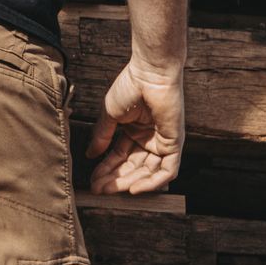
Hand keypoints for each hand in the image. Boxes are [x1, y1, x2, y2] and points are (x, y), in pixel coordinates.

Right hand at [85, 58, 183, 194]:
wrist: (149, 74)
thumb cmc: (130, 87)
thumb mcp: (110, 116)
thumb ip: (102, 137)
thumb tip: (90, 155)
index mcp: (135, 132)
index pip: (120, 157)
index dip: (106, 170)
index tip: (92, 181)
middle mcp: (150, 140)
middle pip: (132, 167)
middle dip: (115, 179)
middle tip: (98, 189)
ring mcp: (163, 143)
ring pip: (147, 172)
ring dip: (129, 183)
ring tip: (110, 190)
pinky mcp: (175, 144)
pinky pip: (166, 170)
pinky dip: (151, 182)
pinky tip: (133, 188)